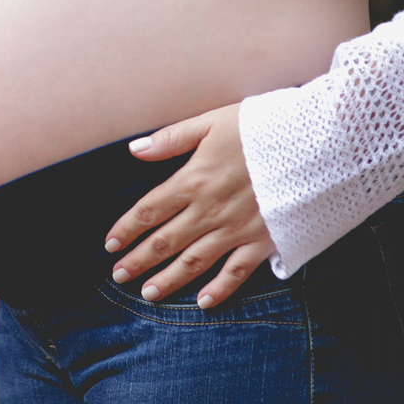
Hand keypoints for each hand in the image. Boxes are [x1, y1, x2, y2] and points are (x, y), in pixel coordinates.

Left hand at [103, 103, 275, 308]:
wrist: (318, 145)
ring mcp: (237, 229)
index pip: (149, 210)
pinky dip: (220, 290)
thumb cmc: (264, 128)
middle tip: (119, 277)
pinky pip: (238, 271)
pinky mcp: (265, 241)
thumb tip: (134, 149)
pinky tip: (203, 303)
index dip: (126, 229)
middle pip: (165, 241)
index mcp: (193, 181)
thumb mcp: (212, 122)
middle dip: (139, 260)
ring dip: (169, 279)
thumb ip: (171, 139)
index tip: (109, 245)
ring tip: (148, 294)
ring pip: (194, 261)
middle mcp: (210, 211)